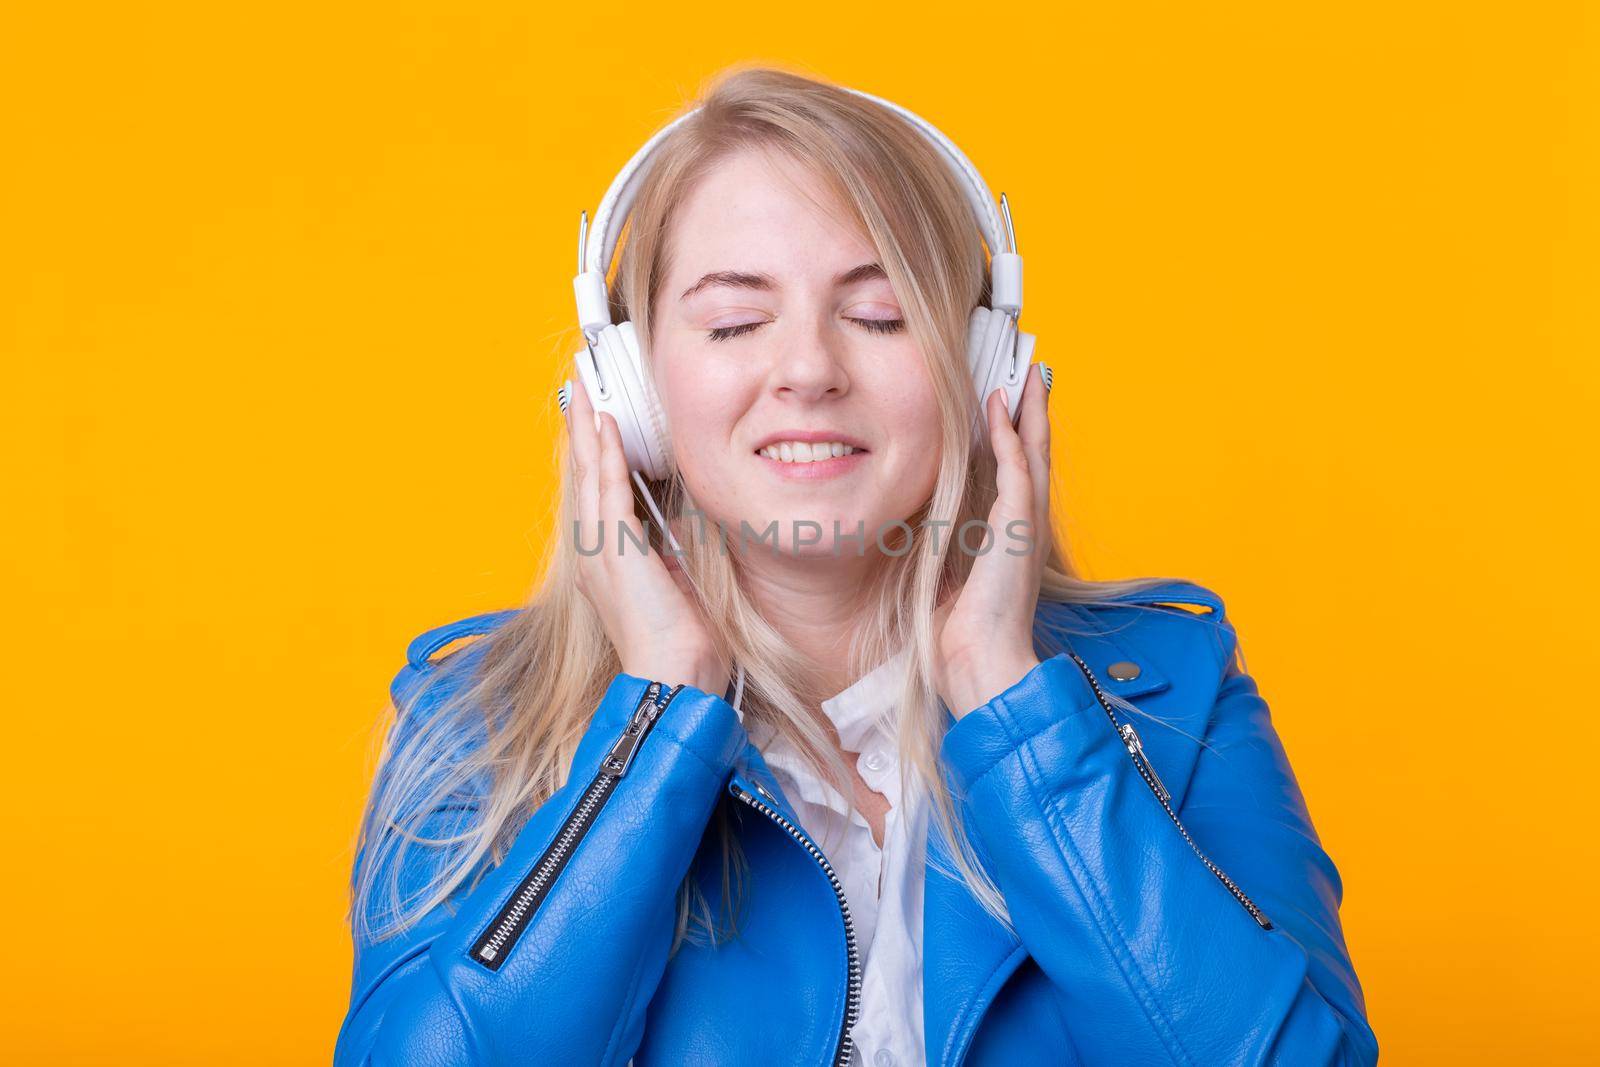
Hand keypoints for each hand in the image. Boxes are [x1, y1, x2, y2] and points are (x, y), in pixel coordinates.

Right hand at [564, 377, 729, 695]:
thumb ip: (669, 554)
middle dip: (583, 433)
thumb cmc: (681, 644)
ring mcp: (600, 551)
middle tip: (579, 390)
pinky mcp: (616, 549)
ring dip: (589, 432)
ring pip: (591, 476)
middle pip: (584, 478)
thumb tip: (677, 526)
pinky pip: (609, 489)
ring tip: (584, 393)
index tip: (596, 420)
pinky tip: (606, 425)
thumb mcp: (676, 587)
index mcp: (608, 564)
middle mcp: (595, 554)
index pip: (598, 496)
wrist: (673, 676)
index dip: (595, 456)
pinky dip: (607, 454)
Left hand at [933, 363, 1051, 718]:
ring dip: (1031, 410)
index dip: (1014, 436)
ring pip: (1035, 452)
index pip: (1016, 474)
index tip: (1006, 400)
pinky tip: (1003, 405)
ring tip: (1029, 373)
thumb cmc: (960, 635)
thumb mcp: (946, 579)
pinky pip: (1020, 468)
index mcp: (1010, 537)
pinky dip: (1013, 434)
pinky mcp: (1021, 527)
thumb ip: (942, 550)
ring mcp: (1028, 525)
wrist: (980, 665)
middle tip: (1031, 371)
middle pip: (1034, 454)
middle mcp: (1026, 526)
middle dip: (1032, 413)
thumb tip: (916, 532)